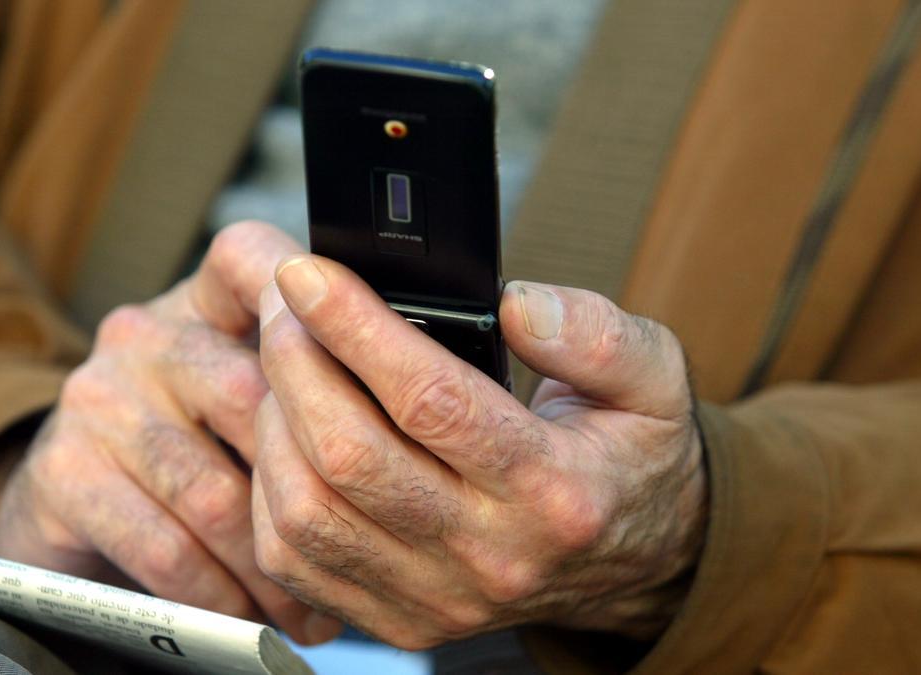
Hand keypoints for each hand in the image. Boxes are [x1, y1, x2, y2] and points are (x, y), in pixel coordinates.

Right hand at [0, 222, 342, 643]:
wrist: (74, 499)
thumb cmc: (194, 441)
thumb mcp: (245, 389)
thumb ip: (305, 376)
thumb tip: (415, 404)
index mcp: (202, 302)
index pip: (249, 256)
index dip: (301, 290)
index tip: (357, 347)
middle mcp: (146, 333)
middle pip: (251, 397)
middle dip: (314, 487)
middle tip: (363, 544)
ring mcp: (99, 398)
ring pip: (213, 490)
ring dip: (271, 563)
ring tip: (311, 604)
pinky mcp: (65, 471)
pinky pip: (165, 545)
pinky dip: (218, 591)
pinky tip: (249, 610)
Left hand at [253, 254, 705, 648]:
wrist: (636, 559)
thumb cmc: (632, 456)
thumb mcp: (652, 378)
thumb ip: (594, 335)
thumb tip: (515, 305)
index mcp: (557, 491)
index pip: (432, 402)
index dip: (356, 329)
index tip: (309, 275)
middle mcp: (492, 555)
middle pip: (351, 456)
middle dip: (296, 363)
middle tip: (284, 305)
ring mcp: (440, 598)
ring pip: (308, 513)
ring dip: (273, 424)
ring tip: (286, 363)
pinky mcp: (400, 619)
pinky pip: (296, 561)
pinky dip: (268, 490)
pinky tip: (287, 436)